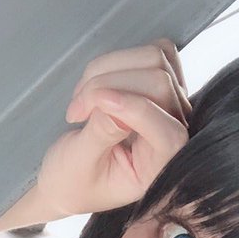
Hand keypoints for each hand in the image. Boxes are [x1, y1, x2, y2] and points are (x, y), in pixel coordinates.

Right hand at [36, 38, 191, 219]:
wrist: (67, 179)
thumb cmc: (73, 182)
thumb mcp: (80, 164)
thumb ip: (102, 134)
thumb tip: (117, 103)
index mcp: (158, 170)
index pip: (169, 133)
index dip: (137, 108)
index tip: (97, 102)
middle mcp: (171, 136)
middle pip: (161, 84)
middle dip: (111, 85)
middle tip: (76, 110)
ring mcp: (168, 107)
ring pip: (154, 60)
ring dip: (109, 70)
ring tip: (81, 98)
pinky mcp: (156, 87)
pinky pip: (147, 54)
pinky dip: (114, 62)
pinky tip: (94, 86)